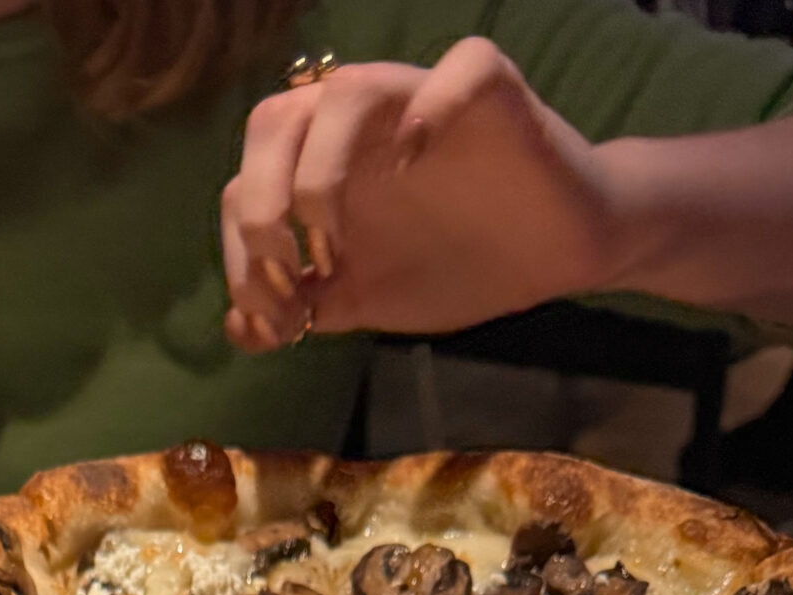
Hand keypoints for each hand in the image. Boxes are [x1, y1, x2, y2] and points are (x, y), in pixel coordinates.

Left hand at [222, 42, 621, 349]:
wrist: (552, 259)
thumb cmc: (458, 265)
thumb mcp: (367, 299)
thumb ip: (306, 309)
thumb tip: (241, 328)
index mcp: (323, 167)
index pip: (245, 185)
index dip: (241, 252)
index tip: (277, 313)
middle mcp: (361, 125)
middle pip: (276, 121)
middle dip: (261, 200)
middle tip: (287, 268)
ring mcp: (421, 98)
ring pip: (346, 88)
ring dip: (320, 166)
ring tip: (332, 236)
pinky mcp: (489, 92)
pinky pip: (460, 68)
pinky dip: (433, 104)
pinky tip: (418, 161)